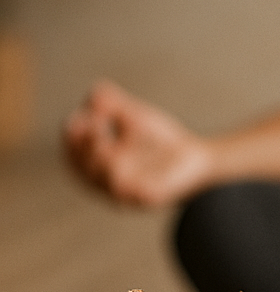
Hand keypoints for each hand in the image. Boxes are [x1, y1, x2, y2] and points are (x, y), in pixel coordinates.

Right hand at [63, 80, 212, 207]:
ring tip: (104, 137)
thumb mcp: (135, 118)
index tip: (78, 117)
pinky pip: (131, 192)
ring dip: (100, 158)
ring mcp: (127, 194)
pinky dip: (123, 176)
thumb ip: (115, 105)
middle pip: (83, 170)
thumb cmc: (159, 140)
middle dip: (83, 146)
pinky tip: (122, 157)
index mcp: (97, 166)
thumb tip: (95, 93)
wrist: (197, 157)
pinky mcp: (148, 198)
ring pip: (104, 181)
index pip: (73, 155)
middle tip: (92, 122)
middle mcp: (106, 184)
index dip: (71, 138)